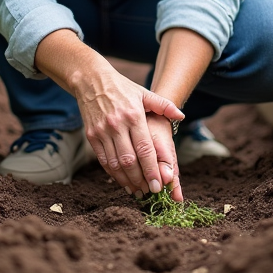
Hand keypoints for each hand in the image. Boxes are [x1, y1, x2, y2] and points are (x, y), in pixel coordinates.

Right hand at [33, 29, 183, 196]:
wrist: (91, 80)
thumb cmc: (122, 88)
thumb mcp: (144, 93)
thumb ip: (164, 105)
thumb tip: (181, 116)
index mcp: (133, 115)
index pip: (144, 148)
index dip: (152, 169)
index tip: (159, 185)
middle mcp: (117, 125)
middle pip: (130, 160)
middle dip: (141, 179)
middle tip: (150, 192)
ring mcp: (102, 132)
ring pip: (115, 163)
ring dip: (127, 180)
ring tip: (138, 191)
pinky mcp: (91, 136)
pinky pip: (103, 160)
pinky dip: (113, 174)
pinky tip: (123, 181)